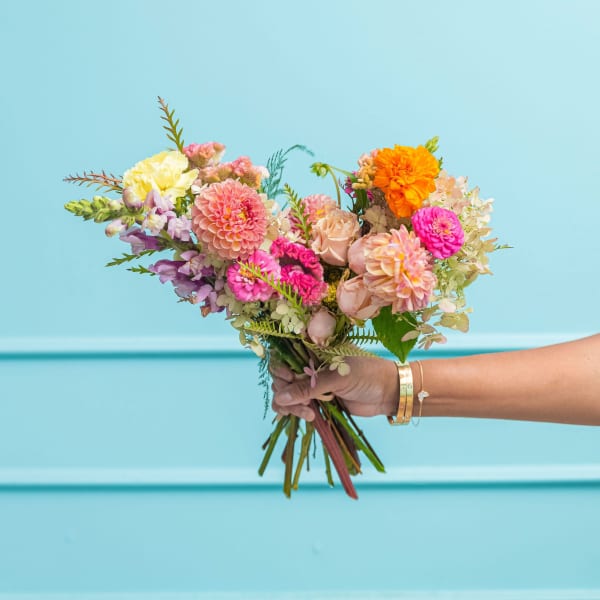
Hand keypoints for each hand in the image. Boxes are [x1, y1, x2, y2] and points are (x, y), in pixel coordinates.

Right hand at [270, 356, 398, 420]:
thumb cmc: (367, 375)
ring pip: (285, 394)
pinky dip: (295, 412)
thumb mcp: (338, 377)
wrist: (387, 393)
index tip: (289, 379)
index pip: (283, 356)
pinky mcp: (316, 401)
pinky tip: (307, 416)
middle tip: (304, 401)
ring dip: (290, 406)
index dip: (280, 368)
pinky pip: (295, 406)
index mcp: (313, 351)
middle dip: (285, 391)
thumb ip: (309, 387)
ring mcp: (311, 384)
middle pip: (280, 377)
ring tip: (309, 414)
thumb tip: (280, 397)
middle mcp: (308, 365)